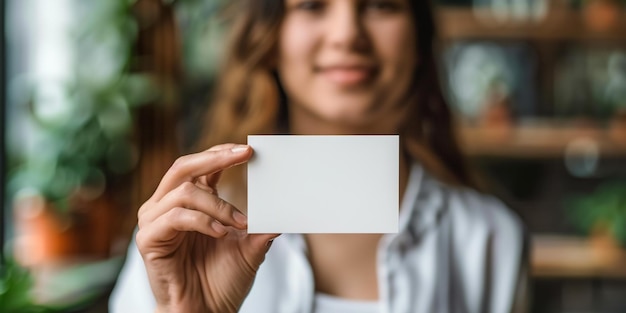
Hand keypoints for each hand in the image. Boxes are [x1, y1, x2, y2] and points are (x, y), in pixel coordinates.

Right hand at [135, 144, 278, 312]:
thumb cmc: (222, 280)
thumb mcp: (249, 246)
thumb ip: (262, 224)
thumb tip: (285, 205)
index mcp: (188, 202)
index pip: (201, 166)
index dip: (222, 153)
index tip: (249, 149)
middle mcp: (166, 206)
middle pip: (184, 166)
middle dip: (216, 157)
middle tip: (244, 154)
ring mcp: (154, 221)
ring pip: (185, 191)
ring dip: (218, 204)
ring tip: (240, 222)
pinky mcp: (148, 239)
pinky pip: (175, 216)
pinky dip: (203, 221)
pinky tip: (221, 233)